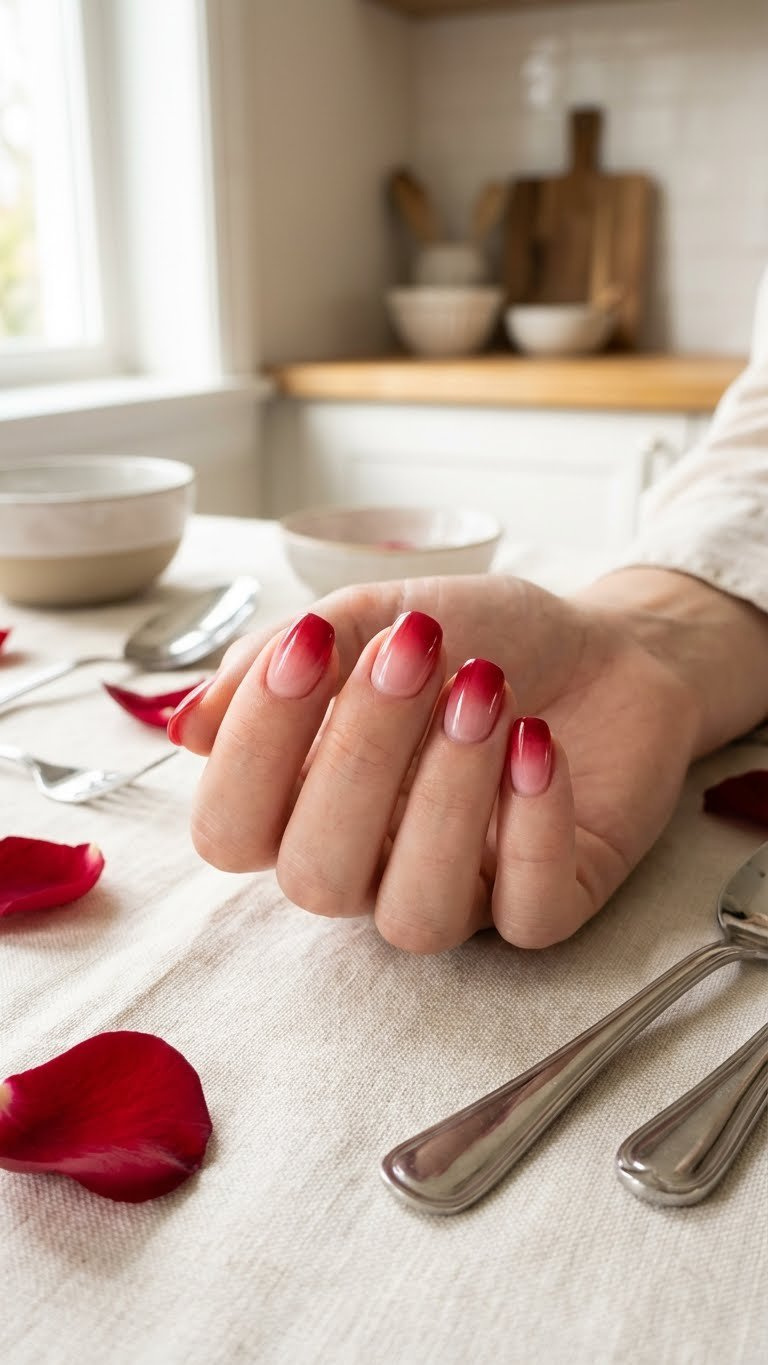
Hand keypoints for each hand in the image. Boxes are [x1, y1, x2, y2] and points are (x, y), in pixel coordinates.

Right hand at [170, 572, 702, 952]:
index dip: (253, 749)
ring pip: (415, 915)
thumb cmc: (481, 637)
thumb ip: (283, 660)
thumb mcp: (377, 615)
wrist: (606, 647)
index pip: (229, 830)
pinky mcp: (546, 908)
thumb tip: (187, 724)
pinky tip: (540, 744)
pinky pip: (525, 915)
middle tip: (419, 651)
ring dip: (446, 798)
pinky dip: (531, 826)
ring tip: (486, 692)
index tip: (308, 644)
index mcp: (305, 805)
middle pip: (314, 878)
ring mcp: (457, 896)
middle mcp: (368, 867)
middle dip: (360, 758)